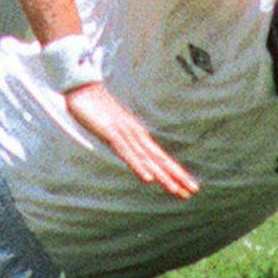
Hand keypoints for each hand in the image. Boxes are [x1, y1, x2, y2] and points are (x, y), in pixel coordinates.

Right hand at [64, 83, 198, 198]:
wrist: (84, 87)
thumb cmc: (97, 107)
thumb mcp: (113, 128)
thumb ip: (123, 141)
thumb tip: (132, 153)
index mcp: (138, 134)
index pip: (160, 157)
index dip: (176, 171)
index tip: (190, 185)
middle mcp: (136, 135)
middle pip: (160, 159)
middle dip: (177, 176)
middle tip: (193, 191)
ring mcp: (125, 134)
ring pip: (147, 160)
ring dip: (162, 176)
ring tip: (176, 190)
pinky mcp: (111, 134)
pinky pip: (126, 153)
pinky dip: (138, 166)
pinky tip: (147, 178)